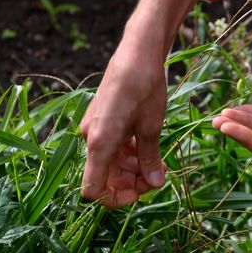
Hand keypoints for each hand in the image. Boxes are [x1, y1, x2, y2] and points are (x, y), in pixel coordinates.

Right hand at [80, 42, 167, 207]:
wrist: (137, 53)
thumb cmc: (144, 87)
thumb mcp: (151, 127)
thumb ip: (150, 159)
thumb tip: (155, 185)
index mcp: (99, 143)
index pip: (93, 189)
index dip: (115, 199)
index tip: (140, 194)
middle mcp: (91, 138)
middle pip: (105, 176)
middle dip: (132, 182)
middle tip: (158, 177)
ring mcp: (95, 128)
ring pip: (111, 162)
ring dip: (134, 168)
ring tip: (160, 164)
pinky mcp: (103, 120)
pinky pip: (113, 146)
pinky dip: (130, 153)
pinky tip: (150, 149)